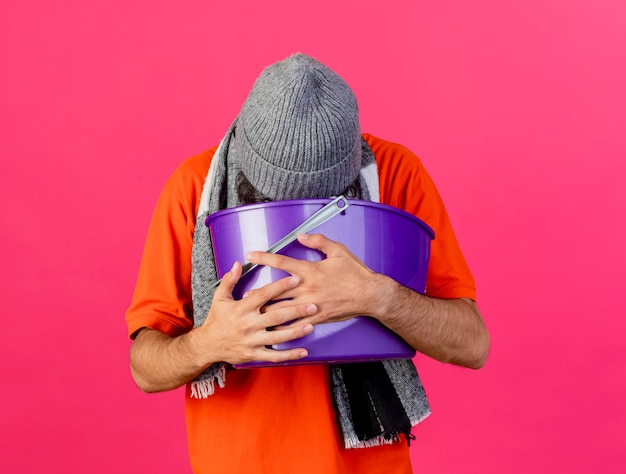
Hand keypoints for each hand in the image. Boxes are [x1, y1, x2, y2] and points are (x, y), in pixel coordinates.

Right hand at [192, 261, 317, 364]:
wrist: (207, 345)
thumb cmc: (216, 320)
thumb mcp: (220, 298)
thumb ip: (230, 280)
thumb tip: (238, 263)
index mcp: (242, 308)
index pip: (264, 294)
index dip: (280, 286)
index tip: (296, 279)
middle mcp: (248, 324)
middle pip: (276, 316)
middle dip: (296, 310)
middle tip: (313, 304)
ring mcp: (252, 341)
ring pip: (278, 336)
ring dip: (296, 331)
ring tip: (312, 325)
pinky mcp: (254, 354)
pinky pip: (274, 356)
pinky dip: (289, 355)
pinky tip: (303, 351)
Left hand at [245, 233, 384, 325]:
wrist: (370, 295)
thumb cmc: (355, 273)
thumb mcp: (338, 251)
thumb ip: (318, 241)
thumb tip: (301, 236)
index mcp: (310, 270)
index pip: (282, 262)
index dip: (264, 258)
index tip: (250, 255)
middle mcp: (307, 288)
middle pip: (276, 290)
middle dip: (258, 292)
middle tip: (244, 293)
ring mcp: (311, 305)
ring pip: (282, 309)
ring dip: (267, 311)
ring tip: (253, 313)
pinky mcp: (317, 317)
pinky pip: (296, 323)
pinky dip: (284, 326)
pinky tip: (274, 330)